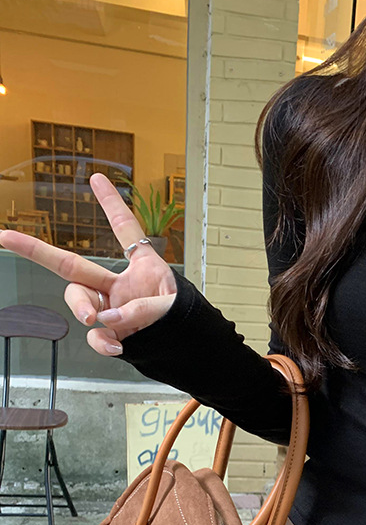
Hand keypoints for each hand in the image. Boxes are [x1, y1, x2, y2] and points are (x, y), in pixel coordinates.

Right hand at [0, 172, 177, 356]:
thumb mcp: (174, 306)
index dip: (111, 204)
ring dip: (81, 308)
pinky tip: (115, 346)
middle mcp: (119, 286)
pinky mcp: (112, 333)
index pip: (125, 231)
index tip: (96, 178)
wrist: (189, 346)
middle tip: (7, 237)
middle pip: (72, 266)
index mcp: (142, 268)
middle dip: (37, 249)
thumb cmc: (184, 318)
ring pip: (79, 301)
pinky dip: (101, 343)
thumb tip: (112, 318)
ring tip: (96, 320)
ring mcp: (111, 310)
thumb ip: (146, 308)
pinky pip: (95, 337)